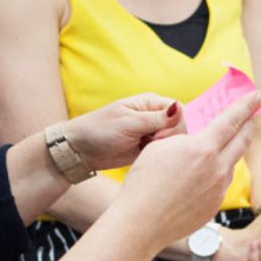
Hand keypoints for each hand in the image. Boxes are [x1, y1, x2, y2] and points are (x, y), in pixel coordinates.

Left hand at [64, 93, 182, 171]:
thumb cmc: (100, 130)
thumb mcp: (129, 123)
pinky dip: (158, 156)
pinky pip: (163, 153)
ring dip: (164, 148)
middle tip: (150, 144)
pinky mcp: (147, 148)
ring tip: (146, 151)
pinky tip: (146, 158)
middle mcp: (154, 116)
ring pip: (173, 142)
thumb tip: (179, 108)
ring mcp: (151, 133)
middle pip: (180, 127)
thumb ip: (156, 119)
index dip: (176, 124)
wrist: (80, 150)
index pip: (179, 110)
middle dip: (170, 138)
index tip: (160, 136)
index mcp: (150, 103)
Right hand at [110, 91, 260, 247]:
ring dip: (228, 152)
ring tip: (218, 148)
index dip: (246, 105)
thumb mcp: (159, 147)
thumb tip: (195, 139)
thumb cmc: (144, 182)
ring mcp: (218, 190)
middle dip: (247, 125)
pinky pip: (219, 185)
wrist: (141, 222)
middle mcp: (217, 168)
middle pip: (242, 141)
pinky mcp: (214, 207)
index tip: (257, 95)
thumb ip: (182, 138)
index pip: (232, 120)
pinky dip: (214, 176)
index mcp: (203, 148)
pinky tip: (198, 179)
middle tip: (249, 117)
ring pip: (230, 165)